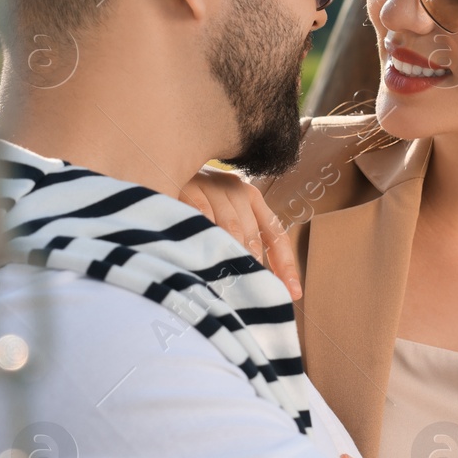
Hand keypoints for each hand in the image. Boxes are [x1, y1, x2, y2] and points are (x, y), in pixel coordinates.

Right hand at [178, 166, 300, 299]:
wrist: (164, 164)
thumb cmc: (194, 202)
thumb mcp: (222, 217)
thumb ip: (241, 242)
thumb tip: (255, 283)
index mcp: (252, 199)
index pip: (276, 236)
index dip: (286, 266)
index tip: (294, 293)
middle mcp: (238, 190)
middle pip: (253, 235)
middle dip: (252, 266)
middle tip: (250, 292)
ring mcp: (214, 187)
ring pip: (231, 228)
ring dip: (231, 255)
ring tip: (228, 282)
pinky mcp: (191, 187)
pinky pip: (204, 217)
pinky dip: (206, 238)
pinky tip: (203, 257)